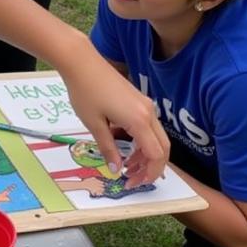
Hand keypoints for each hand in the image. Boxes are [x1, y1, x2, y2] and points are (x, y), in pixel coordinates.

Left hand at [65, 56, 168, 185]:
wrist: (82, 62)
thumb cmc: (85, 92)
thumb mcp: (94, 124)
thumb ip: (108, 149)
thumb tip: (117, 170)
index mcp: (139, 120)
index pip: (156, 155)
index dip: (147, 174)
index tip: (131, 183)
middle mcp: (149, 113)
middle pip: (163, 148)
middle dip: (151, 167)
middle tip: (132, 179)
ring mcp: (146, 105)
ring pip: (158, 137)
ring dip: (146, 155)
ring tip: (126, 166)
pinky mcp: (140, 100)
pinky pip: (149, 126)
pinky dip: (143, 141)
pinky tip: (125, 146)